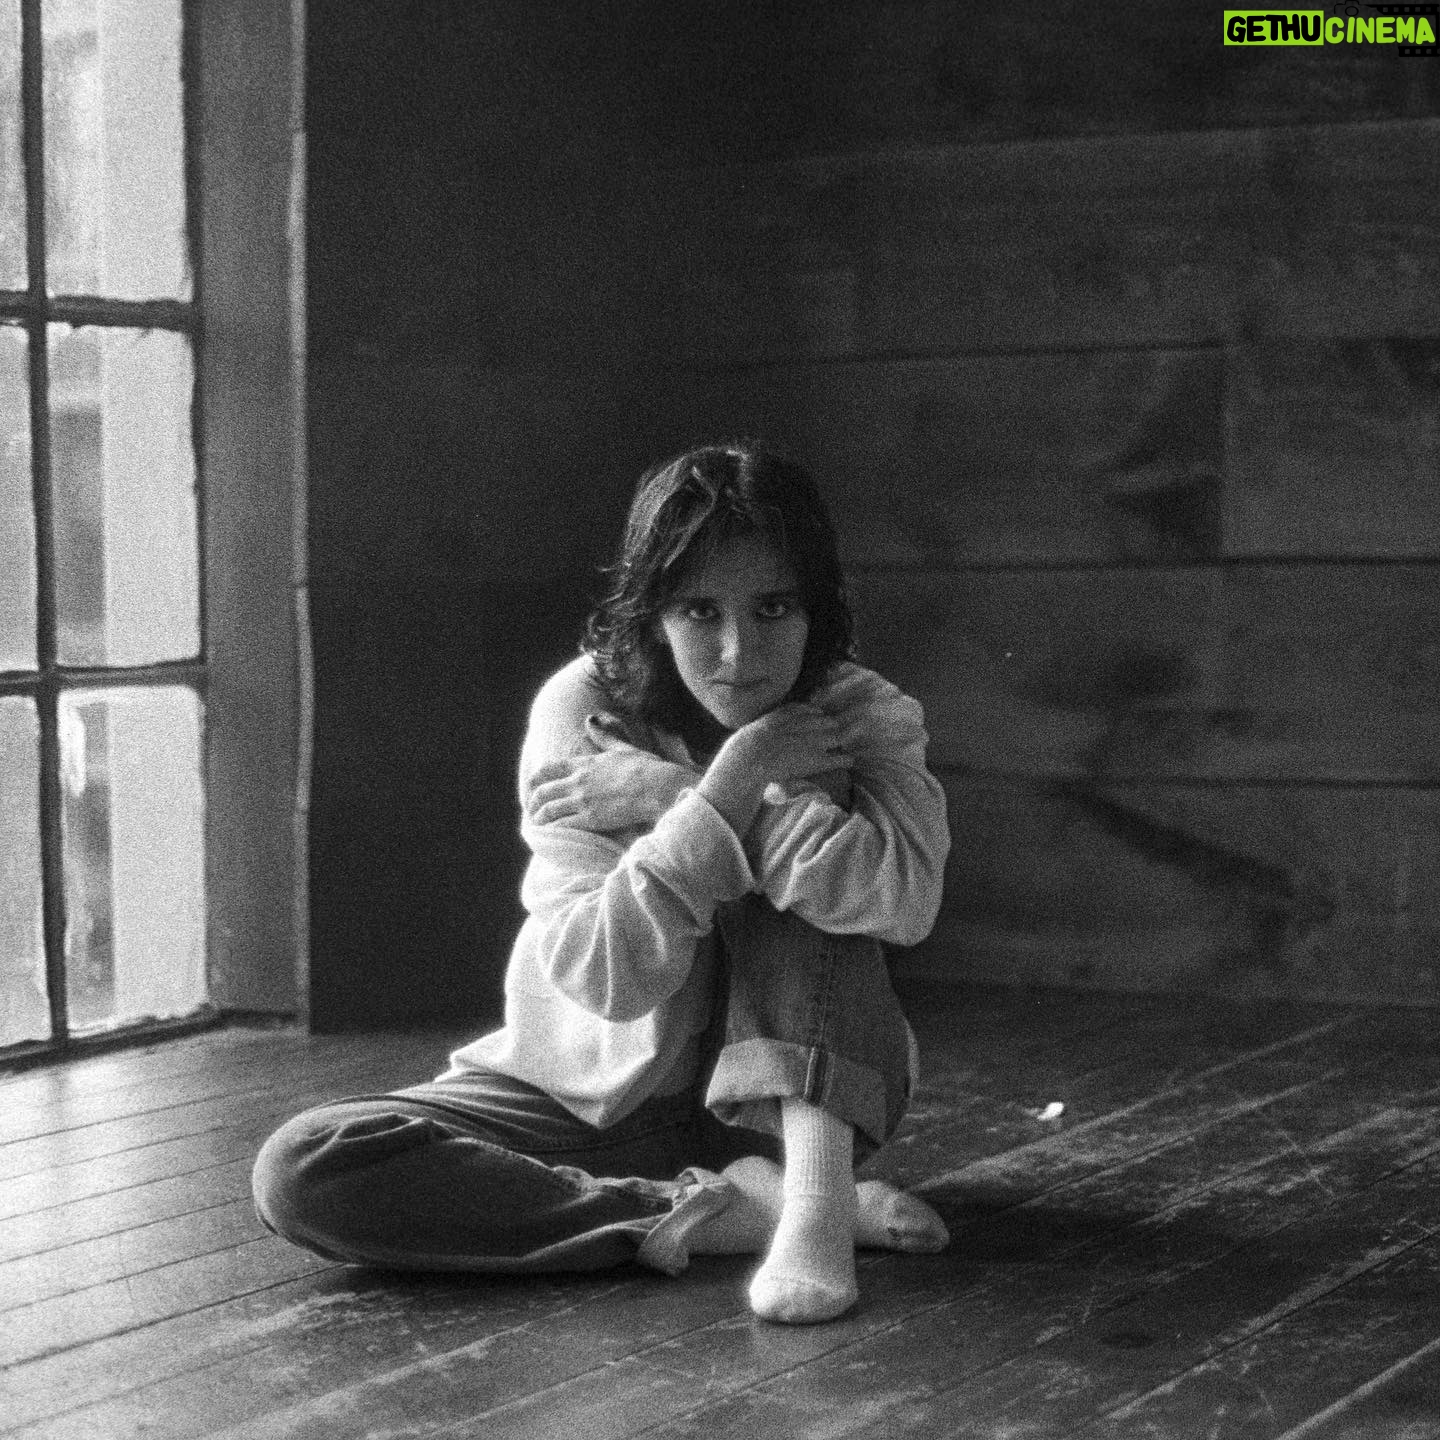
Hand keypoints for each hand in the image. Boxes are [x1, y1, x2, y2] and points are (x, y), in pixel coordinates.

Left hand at [526, 748, 693, 831]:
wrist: (660, 787)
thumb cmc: (648, 768)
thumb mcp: (623, 747)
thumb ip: (604, 736)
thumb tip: (591, 719)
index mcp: (585, 763)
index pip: (548, 769)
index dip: (534, 780)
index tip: (531, 788)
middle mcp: (579, 780)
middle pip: (542, 791)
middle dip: (532, 803)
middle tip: (532, 812)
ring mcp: (583, 799)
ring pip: (547, 810)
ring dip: (539, 819)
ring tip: (538, 826)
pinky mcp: (590, 818)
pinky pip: (561, 825)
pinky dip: (551, 830)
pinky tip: (550, 836)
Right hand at [699, 704, 851, 835]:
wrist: (750, 758)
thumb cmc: (746, 746)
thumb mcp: (757, 726)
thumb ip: (769, 722)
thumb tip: (767, 727)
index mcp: (790, 715)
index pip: (811, 711)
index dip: (817, 717)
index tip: (820, 719)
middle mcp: (806, 725)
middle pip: (828, 721)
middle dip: (833, 726)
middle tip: (835, 732)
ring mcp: (814, 742)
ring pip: (838, 736)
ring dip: (841, 740)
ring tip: (844, 745)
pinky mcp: (819, 760)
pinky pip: (842, 758)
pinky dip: (846, 760)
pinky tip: (849, 761)